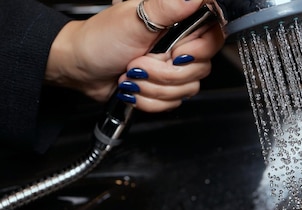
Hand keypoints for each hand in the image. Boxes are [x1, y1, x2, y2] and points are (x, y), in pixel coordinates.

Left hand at [46, 0, 224, 111]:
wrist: (81, 68)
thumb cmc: (100, 39)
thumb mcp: (135, 19)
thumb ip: (168, 6)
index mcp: (178, 22)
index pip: (213, 37)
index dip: (199, 52)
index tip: (176, 55)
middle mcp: (180, 44)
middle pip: (200, 69)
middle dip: (165, 74)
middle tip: (139, 63)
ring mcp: (173, 68)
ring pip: (186, 89)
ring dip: (153, 88)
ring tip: (132, 74)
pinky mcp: (166, 87)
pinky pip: (173, 102)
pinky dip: (149, 100)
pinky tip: (134, 88)